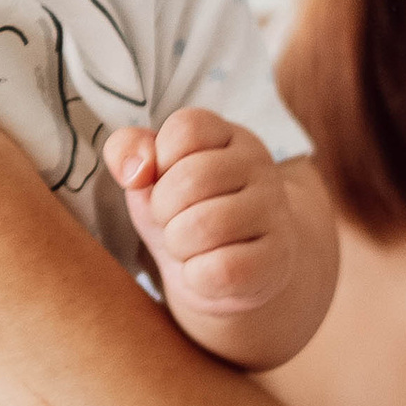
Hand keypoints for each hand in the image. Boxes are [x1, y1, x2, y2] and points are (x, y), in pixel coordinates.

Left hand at [108, 109, 299, 319]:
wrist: (225, 272)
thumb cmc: (182, 212)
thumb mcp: (148, 176)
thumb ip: (127, 151)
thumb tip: (135, 170)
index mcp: (227, 135)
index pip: (185, 129)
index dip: (159, 162)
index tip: (164, 182)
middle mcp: (259, 165)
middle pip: (191, 178)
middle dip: (162, 209)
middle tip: (172, 221)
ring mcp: (274, 210)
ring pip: (204, 225)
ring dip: (178, 244)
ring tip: (188, 245)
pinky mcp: (278, 258)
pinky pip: (222, 269)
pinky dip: (197, 276)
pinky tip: (204, 271)